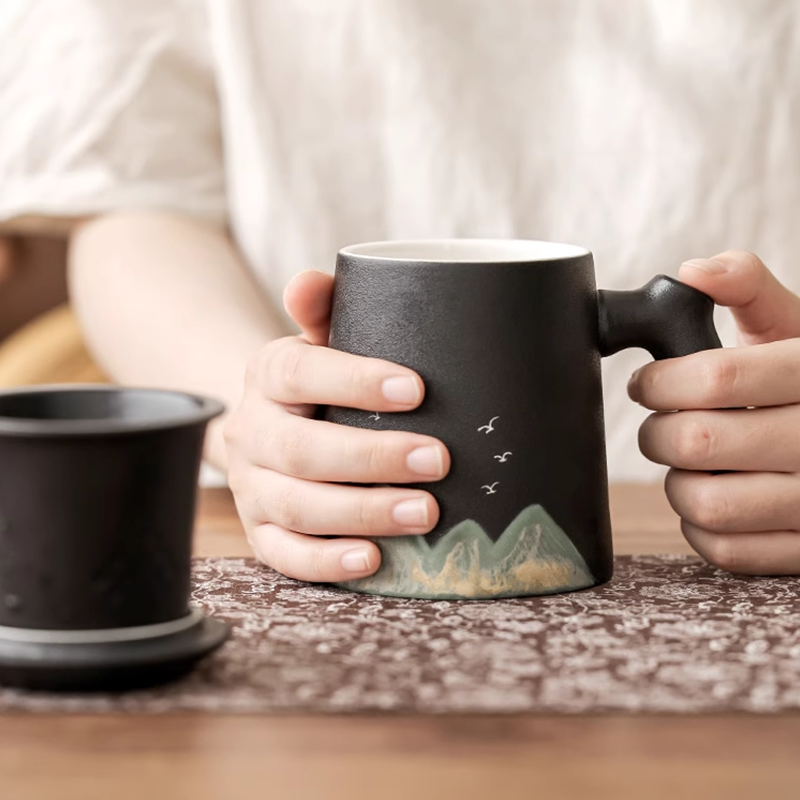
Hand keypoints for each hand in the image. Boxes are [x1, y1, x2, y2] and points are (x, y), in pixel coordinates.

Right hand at [224, 271, 449, 582]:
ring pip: (296, 506)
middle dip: (371, 458)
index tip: (415, 389)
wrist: (270, 423)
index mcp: (268, 374)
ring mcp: (251, 486)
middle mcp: (251, 431)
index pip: (298, 374)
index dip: (353, 381)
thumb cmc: (319, 382)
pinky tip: (374, 559)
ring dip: (362, 512)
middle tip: (437, 460)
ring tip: (424, 512)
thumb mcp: (320, 340)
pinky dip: (327, 561)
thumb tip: (308, 281)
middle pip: (300, 450)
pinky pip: (284, 554)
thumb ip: (324, 309)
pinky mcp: (260, 531)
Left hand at [628, 250, 799, 574]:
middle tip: (663, 424)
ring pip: (706, 503)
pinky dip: (701, 526)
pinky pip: (727, 551)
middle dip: (658, 431)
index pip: (717, 377)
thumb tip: (693, 271)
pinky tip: (713, 495)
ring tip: (689, 462)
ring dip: (676, 482)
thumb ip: (749, 289)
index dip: (660, 381)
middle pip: (697, 442)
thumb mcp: (794, 327)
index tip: (646, 384)